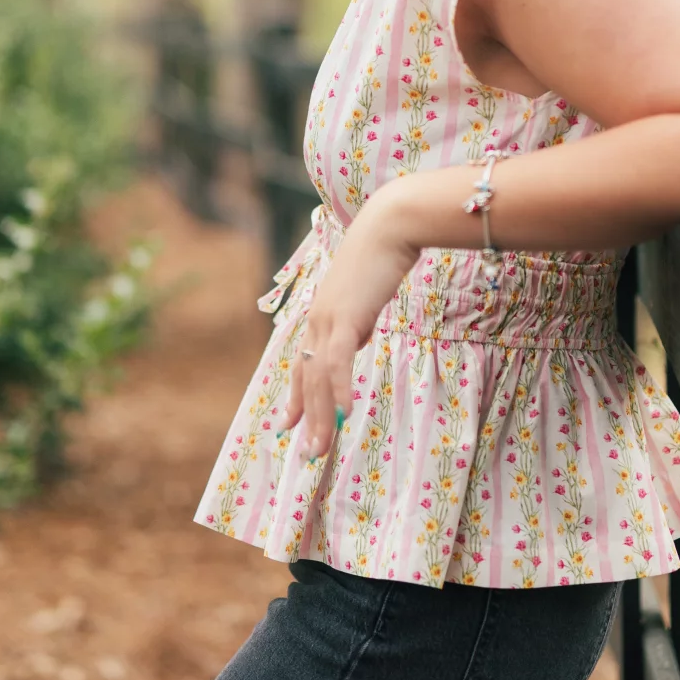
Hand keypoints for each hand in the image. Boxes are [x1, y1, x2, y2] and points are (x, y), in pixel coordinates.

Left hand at [276, 184, 420, 461]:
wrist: (390, 226)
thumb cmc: (384, 255)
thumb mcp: (366, 296)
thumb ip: (357, 320)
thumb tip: (357, 339)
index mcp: (320, 315)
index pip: (303, 365)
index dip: (296, 399)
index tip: (289, 426)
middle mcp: (316, 319)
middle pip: (307, 378)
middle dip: (307, 419)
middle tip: (308, 453)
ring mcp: (327, 318)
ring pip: (318, 378)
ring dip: (321, 415)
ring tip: (322, 447)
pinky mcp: (345, 316)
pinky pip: (338, 362)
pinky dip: (339, 390)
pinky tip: (344, 414)